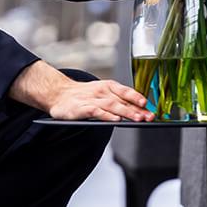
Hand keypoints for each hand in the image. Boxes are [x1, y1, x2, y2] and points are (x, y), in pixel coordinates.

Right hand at [8, 60, 153, 121]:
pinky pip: (96, 111)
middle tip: (149, 116)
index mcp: (107, 86)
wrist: (58, 94)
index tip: (148, 105)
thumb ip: (118, 100)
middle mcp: (101, 91)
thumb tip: (139, 110)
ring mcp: (91, 99)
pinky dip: (107, 115)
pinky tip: (115, 120)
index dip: (137, 97)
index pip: (125, 91)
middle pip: (121, 100)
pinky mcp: (81, 108)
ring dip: (126, 112)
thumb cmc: (83, 95)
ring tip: (137, 119)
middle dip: (137, 109)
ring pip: (112, 105)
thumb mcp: (102, 93)